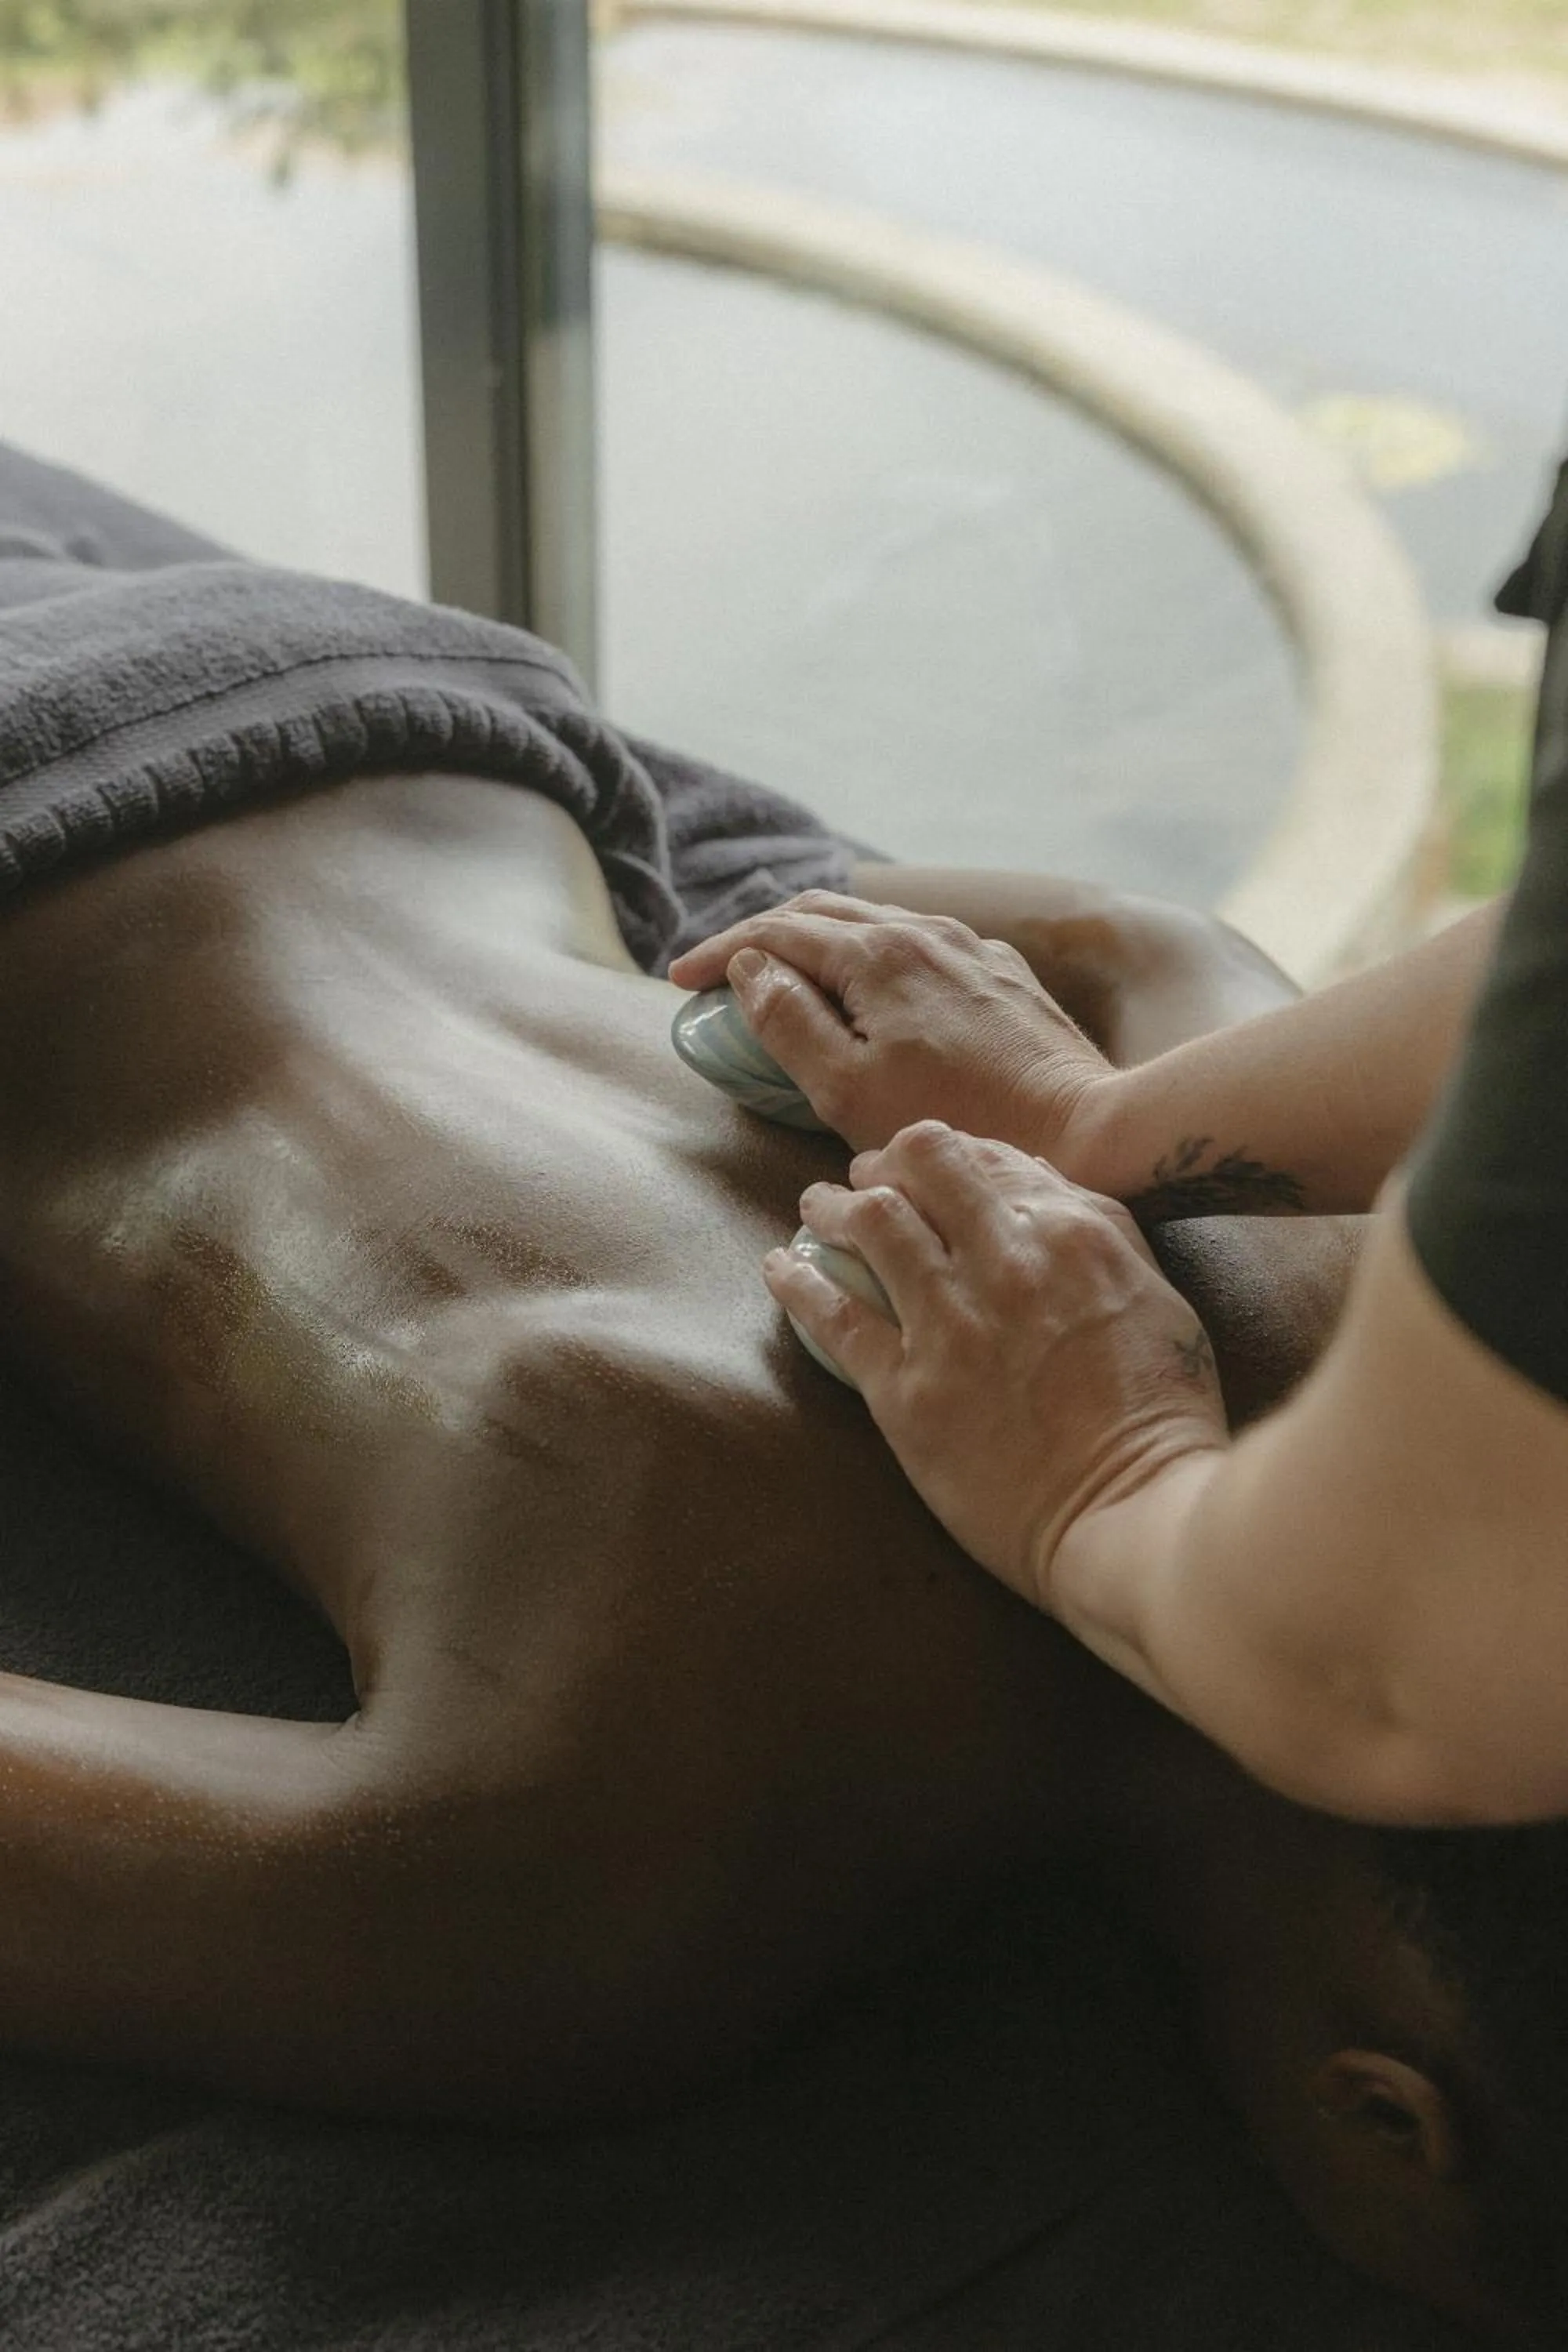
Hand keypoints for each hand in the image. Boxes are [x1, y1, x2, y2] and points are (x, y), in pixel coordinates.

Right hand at [667, 892, 1112, 1158]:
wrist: (1083, 1128)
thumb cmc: (956, 1119)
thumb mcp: (848, 1088)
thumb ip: (788, 1023)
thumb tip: (751, 970)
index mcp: (878, 952)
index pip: (776, 931)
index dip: (719, 953)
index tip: (679, 981)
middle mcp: (926, 932)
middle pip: (822, 913)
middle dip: (762, 937)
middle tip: (721, 975)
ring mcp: (970, 948)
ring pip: (874, 925)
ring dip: (818, 943)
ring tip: (786, 978)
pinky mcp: (1003, 974)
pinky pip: (919, 947)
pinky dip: (870, 959)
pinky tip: (869, 993)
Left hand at [765, 1121, 1227, 1611]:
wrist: (1132, 1513)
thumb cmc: (1160, 1413)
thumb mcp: (1154, 1294)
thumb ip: (1095, 1233)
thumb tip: (1031, 1185)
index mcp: (1069, 1233)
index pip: (982, 1156)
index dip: (941, 1154)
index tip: (921, 1167)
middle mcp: (1004, 1261)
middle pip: (919, 1167)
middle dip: (883, 1163)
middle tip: (864, 1177)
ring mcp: (950, 1324)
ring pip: (870, 1223)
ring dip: (833, 1206)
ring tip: (815, 1206)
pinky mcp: (906, 1392)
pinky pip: (833, 1317)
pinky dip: (798, 1282)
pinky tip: (779, 1266)